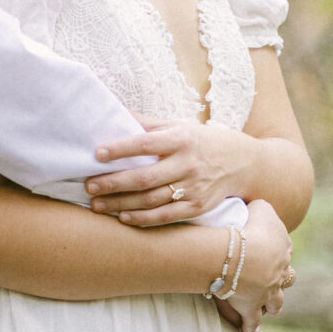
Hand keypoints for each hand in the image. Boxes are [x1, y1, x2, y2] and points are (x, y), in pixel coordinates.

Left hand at [89, 120, 247, 225]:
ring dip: (121, 203)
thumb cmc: (202, 142)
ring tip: (97, 204)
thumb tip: (115, 112)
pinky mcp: (198, 207)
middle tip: (89, 185)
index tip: (97, 153)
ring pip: (152, 199)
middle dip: (114, 182)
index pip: (146, 144)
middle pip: (145, 177)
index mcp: (181, 139)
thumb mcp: (179, 126)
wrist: (243, 163)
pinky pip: (166, 216)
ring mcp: (194, 188)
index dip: (121, 149)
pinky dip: (143, 218)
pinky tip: (123, 218)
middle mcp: (188, 164)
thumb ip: (147, 124)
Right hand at [213, 200, 292, 331]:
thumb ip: (263, 208)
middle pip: (286, 279)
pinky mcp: (251, 308)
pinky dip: (249, 329)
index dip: (277, 254)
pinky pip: (251, 323)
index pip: (284, 252)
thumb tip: (260, 208)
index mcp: (282, 249)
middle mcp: (279, 273)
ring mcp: (267, 293)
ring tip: (266, 309)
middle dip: (280, 281)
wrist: (242, 255)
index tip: (267, 254)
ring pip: (275, 303)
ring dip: (271, 306)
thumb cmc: (249, 228)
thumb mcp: (261, 208)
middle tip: (271, 282)